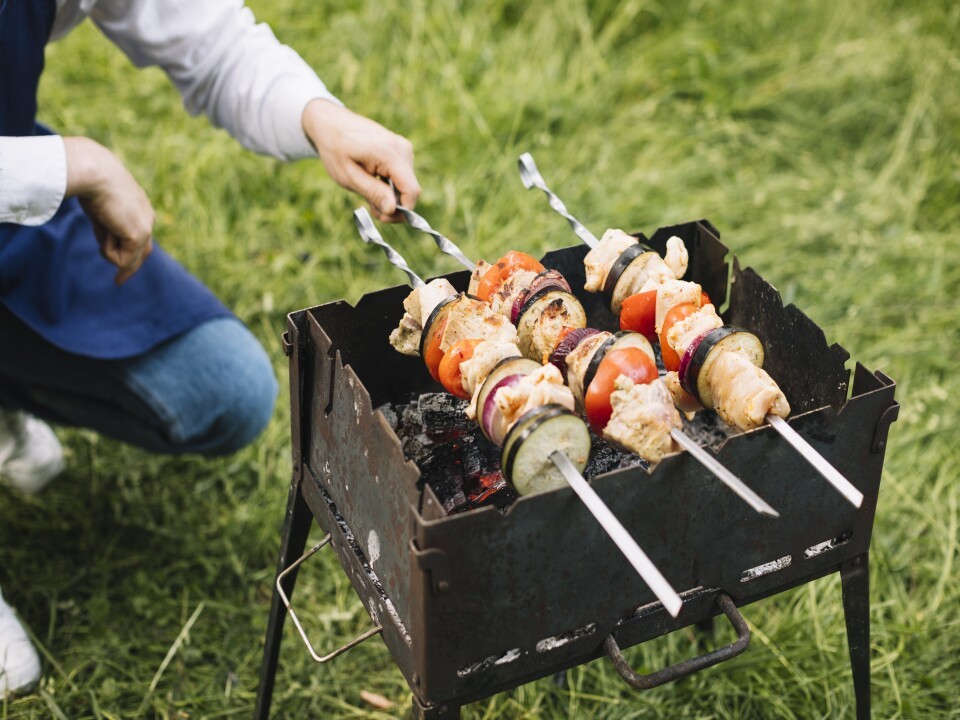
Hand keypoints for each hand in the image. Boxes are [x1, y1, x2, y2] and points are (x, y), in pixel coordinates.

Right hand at [63, 137, 153, 284]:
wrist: (94, 171)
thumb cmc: (91, 183)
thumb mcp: (101, 209)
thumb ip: (107, 227)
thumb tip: (110, 250)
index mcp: (141, 208)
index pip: (141, 237)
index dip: (133, 254)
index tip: (123, 267)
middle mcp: (148, 218)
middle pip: (142, 253)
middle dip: (130, 268)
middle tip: (118, 283)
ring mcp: (146, 228)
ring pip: (127, 257)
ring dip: (107, 247)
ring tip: (101, 221)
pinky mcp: (139, 235)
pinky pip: (121, 259)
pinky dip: (107, 249)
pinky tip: (105, 226)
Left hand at [302, 100, 420, 221]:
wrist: (330, 123)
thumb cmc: (335, 149)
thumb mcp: (348, 176)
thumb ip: (373, 193)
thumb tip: (393, 209)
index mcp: (389, 154)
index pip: (411, 190)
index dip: (402, 211)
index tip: (382, 217)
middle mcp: (402, 148)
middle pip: (410, 189)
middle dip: (393, 205)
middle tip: (371, 208)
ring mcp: (403, 147)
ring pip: (406, 184)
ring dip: (390, 195)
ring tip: (367, 191)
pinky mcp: (401, 149)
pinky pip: (403, 175)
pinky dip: (390, 184)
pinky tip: (373, 181)